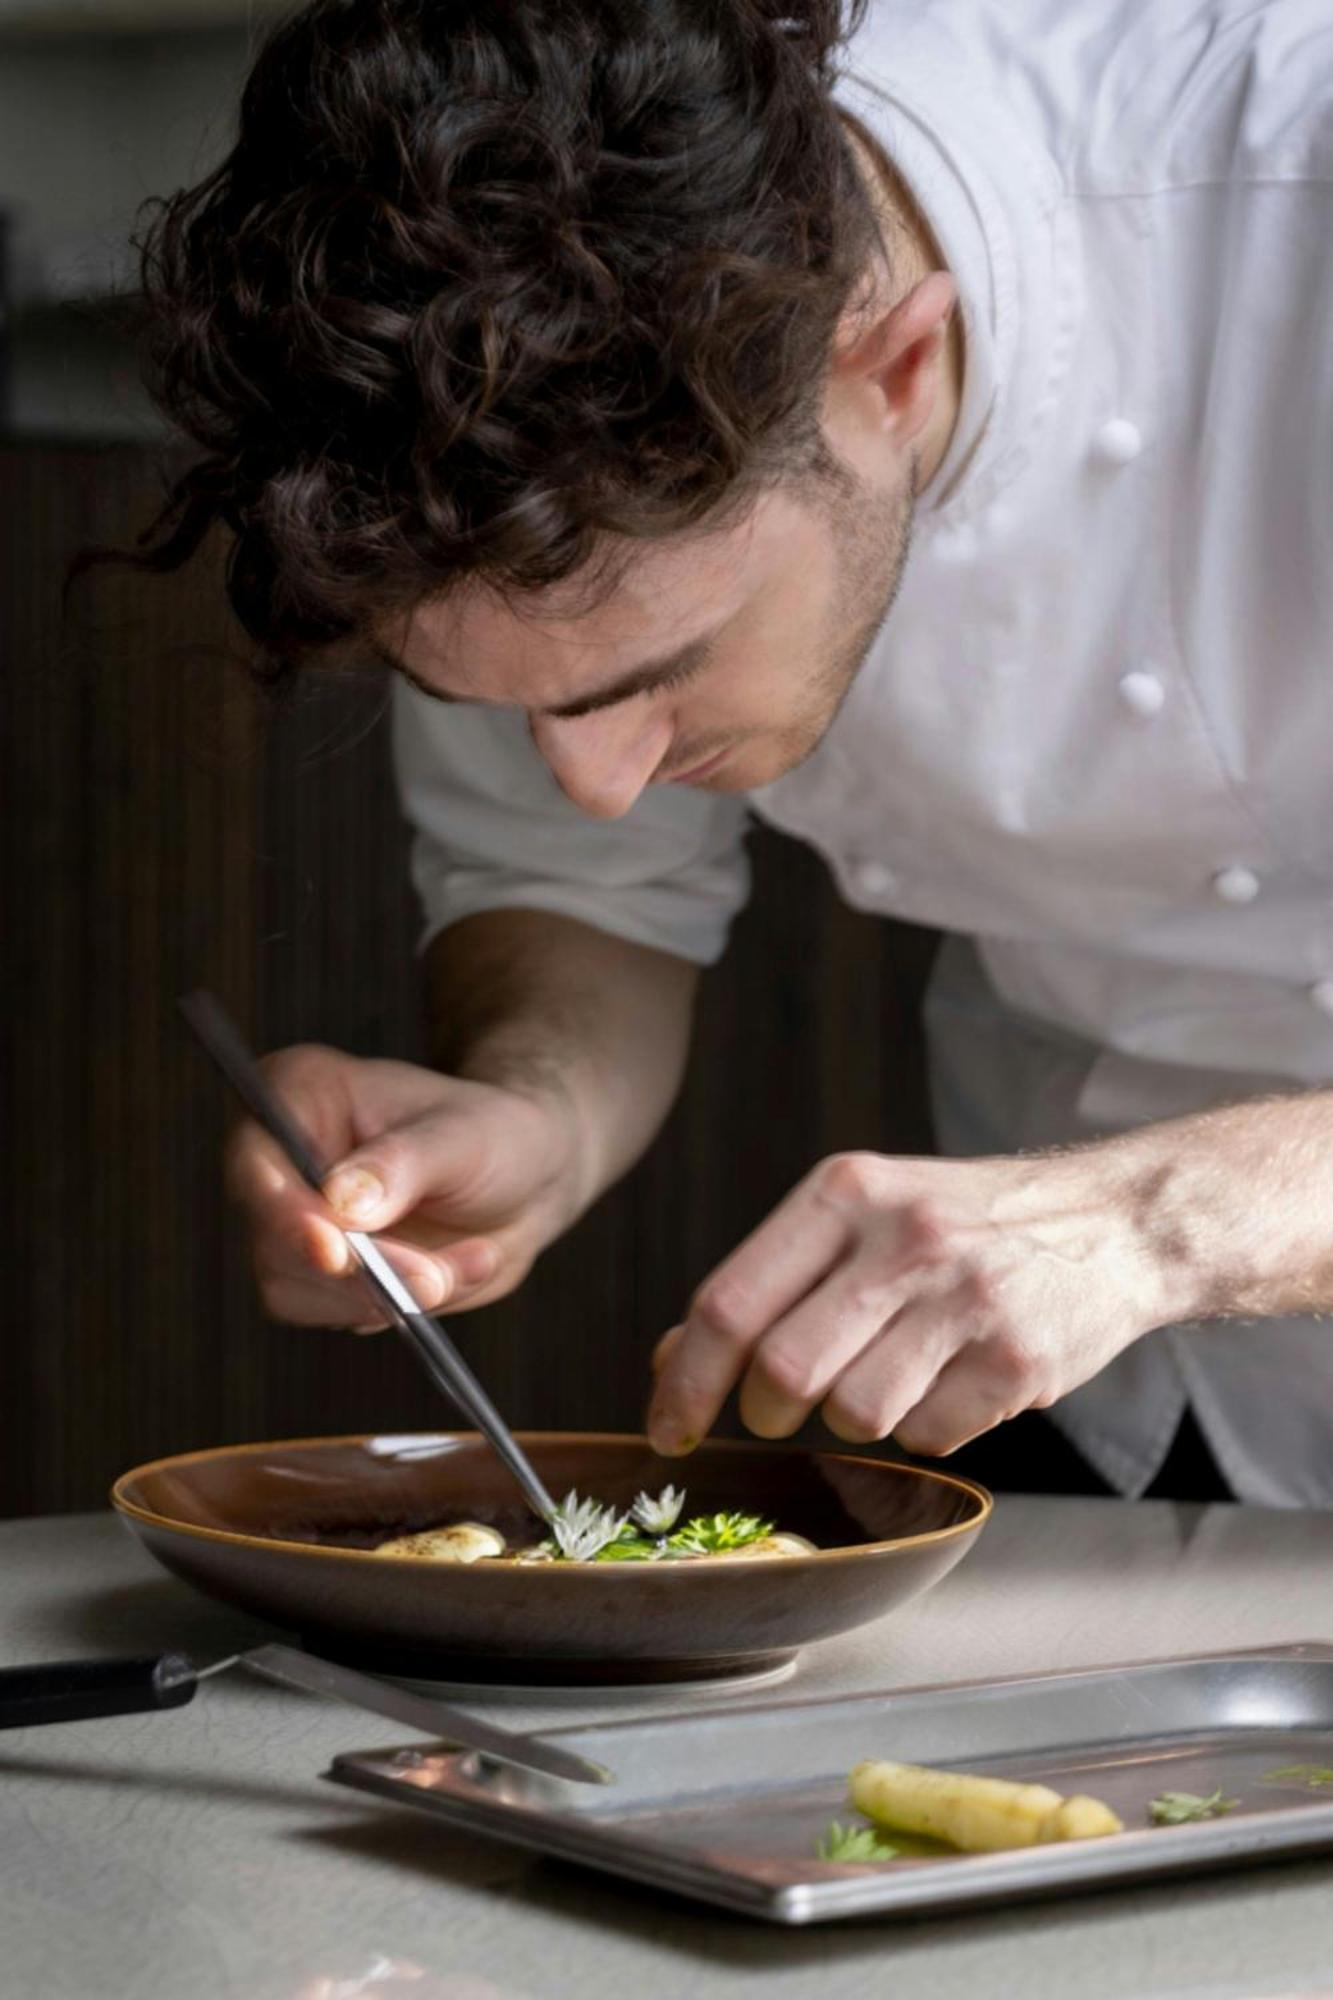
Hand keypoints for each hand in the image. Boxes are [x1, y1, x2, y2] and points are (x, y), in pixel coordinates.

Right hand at [226, 1045, 588, 1328]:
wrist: (526, 1180)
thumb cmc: (493, 1134)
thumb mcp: (463, 1135)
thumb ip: (401, 1165)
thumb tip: (341, 1203)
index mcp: (303, 1094)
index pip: (257, 1157)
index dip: (283, 1210)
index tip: (331, 1249)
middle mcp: (283, 1159)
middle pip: (273, 1236)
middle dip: (356, 1269)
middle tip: (432, 1277)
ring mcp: (297, 1222)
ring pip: (298, 1288)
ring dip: (388, 1291)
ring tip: (467, 1260)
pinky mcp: (321, 1275)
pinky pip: (340, 1312)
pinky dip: (403, 1304)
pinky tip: (457, 1271)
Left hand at [646, 1147, 1180, 1456]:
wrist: (1111, 1221)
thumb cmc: (964, 1223)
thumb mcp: (861, 1214)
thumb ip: (770, 1280)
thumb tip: (671, 1359)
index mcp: (845, 1191)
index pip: (730, 1302)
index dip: (685, 1382)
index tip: (670, 1430)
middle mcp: (904, 1237)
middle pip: (784, 1371)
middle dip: (766, 1411)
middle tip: (783, 1408)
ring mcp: (967, 1298)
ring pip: (854, 1415)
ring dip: (853, 1418)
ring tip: (891, 1372)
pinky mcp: (1018, 1359)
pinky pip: (928, 1437)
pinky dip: (925, 1428)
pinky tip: (952, 1380)